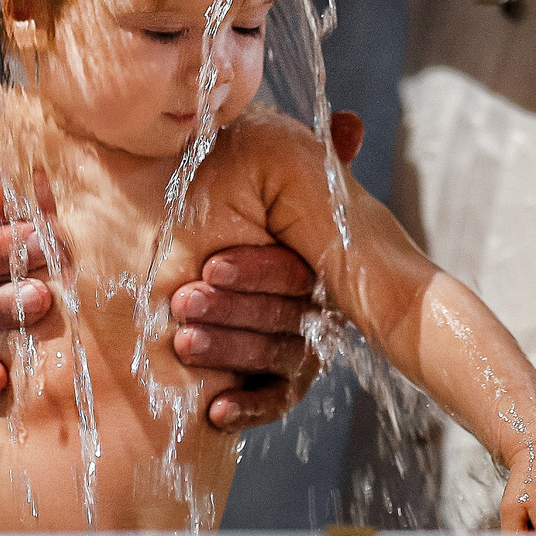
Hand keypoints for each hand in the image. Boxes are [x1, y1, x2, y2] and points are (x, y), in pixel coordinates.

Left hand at [168, 109, 364, 431]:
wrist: (191, 256)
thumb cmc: (233, 211)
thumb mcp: (263, 179)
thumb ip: (306, 158)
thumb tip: (353, 123)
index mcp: (312, 260)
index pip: (297, 272)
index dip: (258, 270)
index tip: (211, 264)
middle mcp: (313, 305)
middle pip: (285, 319)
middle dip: (233, 312)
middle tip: (182, 303)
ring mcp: (297, 346)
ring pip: (276, 360)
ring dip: (229, 354)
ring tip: (183, 344)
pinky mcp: (276, 383)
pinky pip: (274, 402)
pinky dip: (246, 408)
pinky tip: (214, 412)